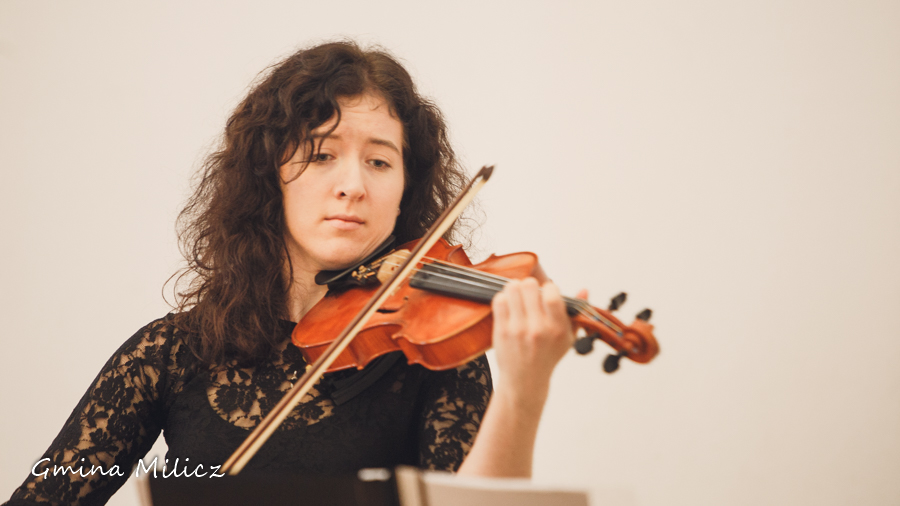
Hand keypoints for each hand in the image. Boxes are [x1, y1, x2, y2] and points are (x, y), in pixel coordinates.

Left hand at [491, 277, 586, 411]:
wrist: (526, 380)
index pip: (551, 295)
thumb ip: (576, 313)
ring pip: (512, 290)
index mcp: (557, 329)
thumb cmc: (548, 356)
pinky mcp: (501, 331)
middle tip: (530, 292)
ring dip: (515, 288)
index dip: (548, 287)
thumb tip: (584, 289)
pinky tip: (508, 305)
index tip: (547, 292)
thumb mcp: (568, 338)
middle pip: (529, 286)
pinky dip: (503, 298)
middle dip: (530, 285)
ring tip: (518, 296)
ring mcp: (518, 329)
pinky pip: (499, 301)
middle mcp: (538, 329)